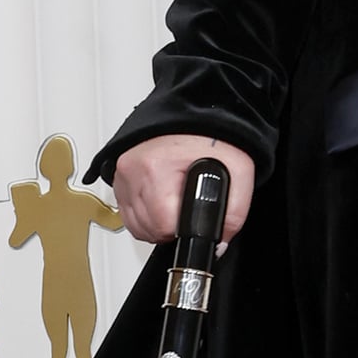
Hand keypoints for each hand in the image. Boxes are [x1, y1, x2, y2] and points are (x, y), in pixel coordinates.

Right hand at [112, 134, 255, 244]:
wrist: (197, 114)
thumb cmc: (213, 136)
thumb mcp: (238, 173)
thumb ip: (233, 214)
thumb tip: (218, 243)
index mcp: (158, 167)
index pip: (162, 225)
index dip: (183, 230)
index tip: (193, 219)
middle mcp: (134, 169)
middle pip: (146, 228)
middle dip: (170, 229)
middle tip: (187, 209)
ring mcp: (123, 172)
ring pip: (134, 225)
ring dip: (155, 225)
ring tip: (175, 205)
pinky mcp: (119, 175)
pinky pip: (126, 212)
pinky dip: (143, 214)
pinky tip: (161, 201)